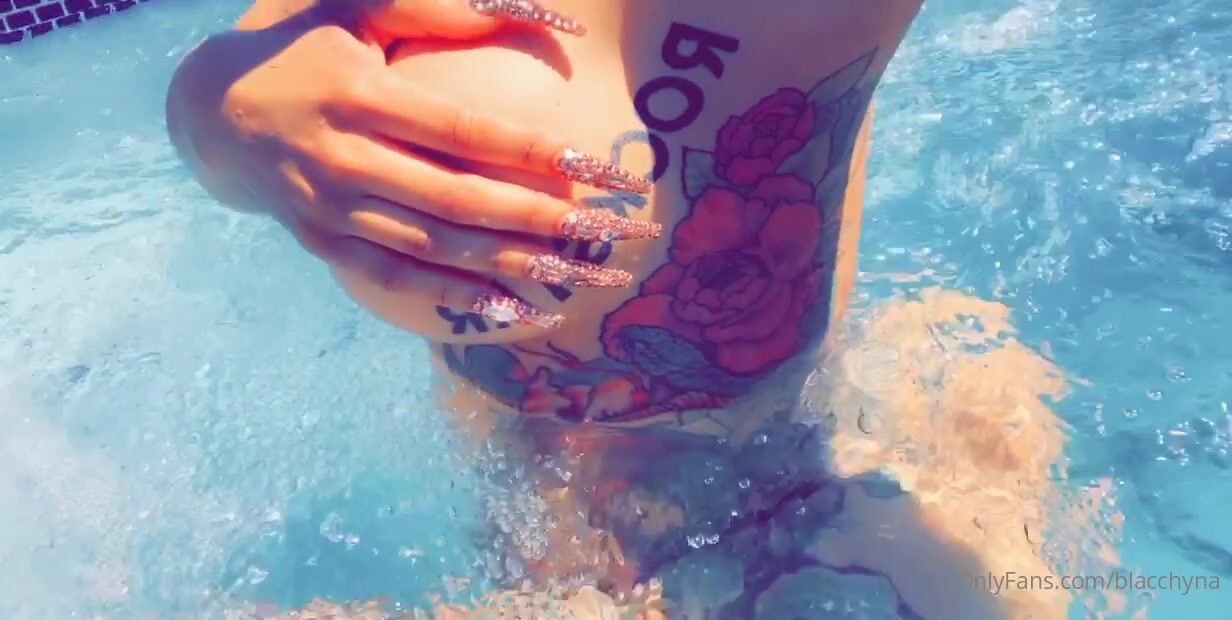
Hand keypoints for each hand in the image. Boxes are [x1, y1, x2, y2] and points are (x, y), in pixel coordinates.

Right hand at [166, 0, 653, 326]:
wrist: (216, 112)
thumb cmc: (310, 47)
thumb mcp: (362, 7)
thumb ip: (450, 9)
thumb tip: (553, 21)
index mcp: (359, 98)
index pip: (464, 133)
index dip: (534, 153)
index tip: (602, 169)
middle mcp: (344, 161)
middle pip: (461, 202)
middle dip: (548, 221)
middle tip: (619, 234)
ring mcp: (332, 211)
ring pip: (437, 250)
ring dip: (517, 267)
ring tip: (587, 278)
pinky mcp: (325, 244)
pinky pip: (398, 280)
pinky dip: (456, 298)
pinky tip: (517, 310)